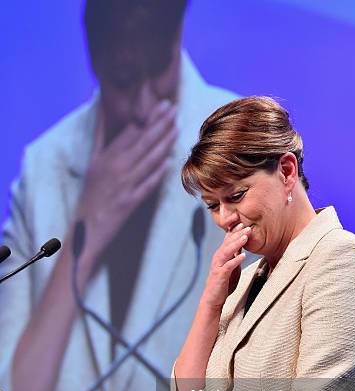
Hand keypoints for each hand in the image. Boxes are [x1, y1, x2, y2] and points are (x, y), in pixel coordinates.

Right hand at [75, 98, 177, 265]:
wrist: (85, 230)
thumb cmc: (91, 195)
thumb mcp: (92, 163)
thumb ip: (100, 136)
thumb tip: (101, 109)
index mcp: (105, 157)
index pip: (130, 132)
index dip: (148, 117)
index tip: (163, 105)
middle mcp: (114, 168)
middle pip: (141, 142)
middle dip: (159, 124)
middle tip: (174, 109)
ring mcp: (122, 185)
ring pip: (146, 160)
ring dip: (163, 143)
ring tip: (177, 128)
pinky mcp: (129, 203)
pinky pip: (146, 185)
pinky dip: (157, 173)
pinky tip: (169, 162)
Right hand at [202, 223, 250, 308]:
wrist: (213, 299)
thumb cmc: (223, 283)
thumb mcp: (231, 266)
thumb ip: (234, 255)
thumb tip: (242, 245)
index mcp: (221, 255)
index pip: (227, 239)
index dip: (234, 230)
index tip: (243, 222)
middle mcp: (218, 258)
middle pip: (228, 242)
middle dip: (238, 234)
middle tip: (248, 227)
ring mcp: (218, 266)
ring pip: (227, 251)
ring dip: (236, 243)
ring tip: (245, 237)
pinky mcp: (220, 275)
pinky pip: (228, 266)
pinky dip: (235, 260)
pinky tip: (243, 256)